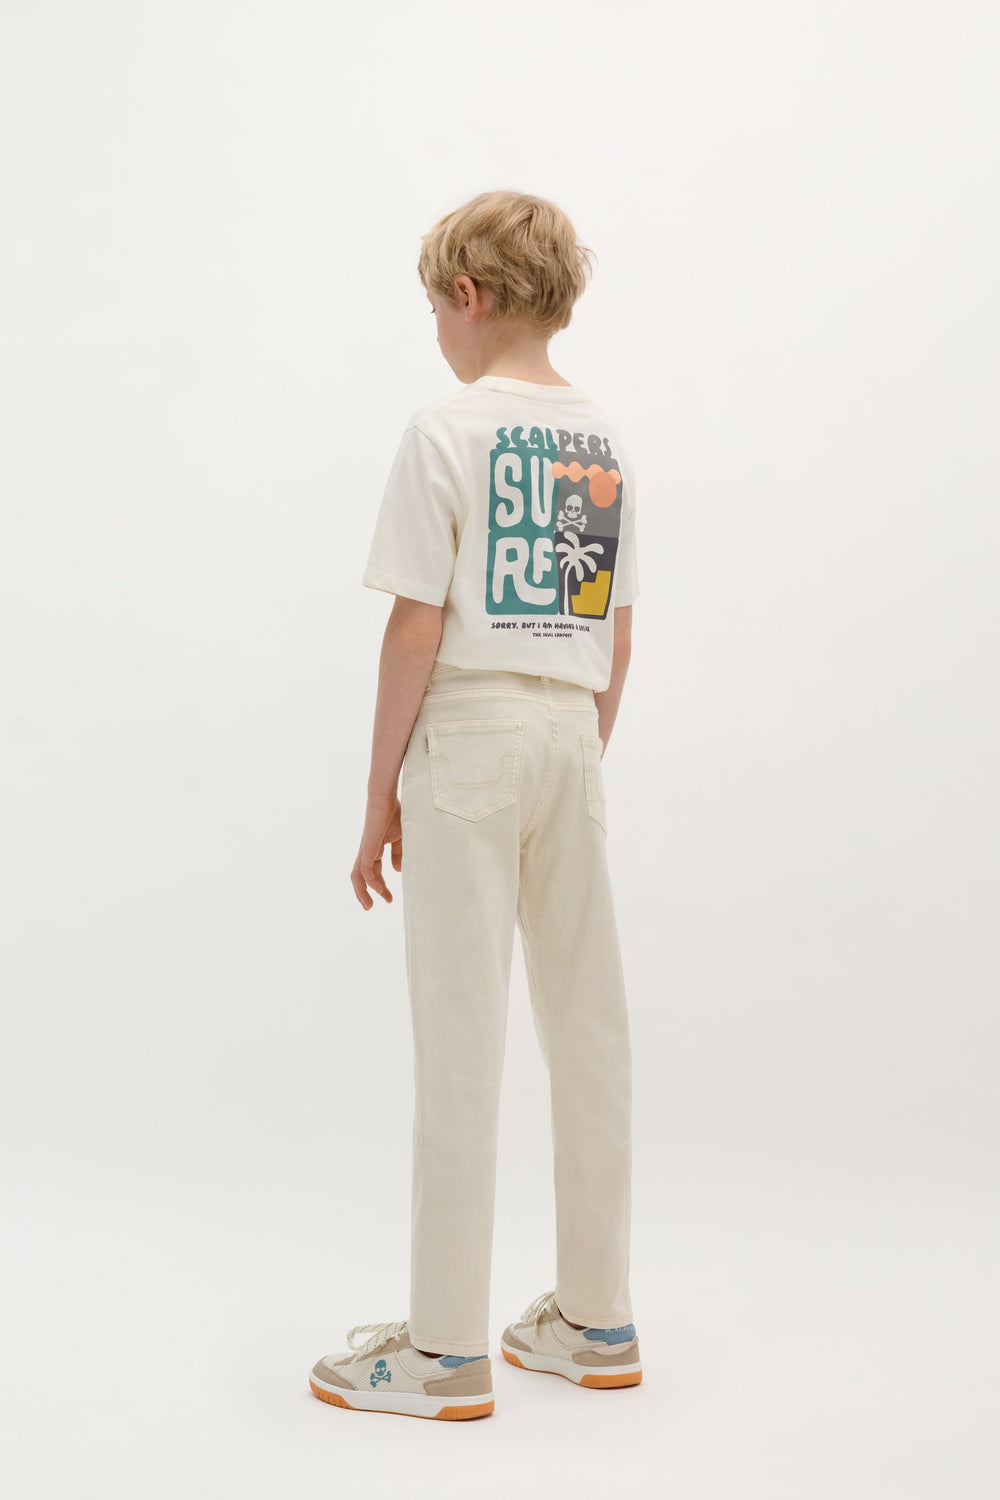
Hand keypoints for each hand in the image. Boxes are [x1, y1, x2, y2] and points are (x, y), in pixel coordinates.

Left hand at [350, 791, 402, 909]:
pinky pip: (365, 870)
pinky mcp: (368, 847)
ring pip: (357, 876)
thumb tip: (397, 870)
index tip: (389, 899)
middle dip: (364, 894)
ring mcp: (365, 850)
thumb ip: (398, 853)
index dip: (380, 887)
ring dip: (361, 892)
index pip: (373, 872)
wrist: (385, 798)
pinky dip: (370, 881)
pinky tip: (379, 889)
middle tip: (371, 907)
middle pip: (359, 878)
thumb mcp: (400, 838)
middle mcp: (367, 852)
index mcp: (374, 850)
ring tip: (369, 906)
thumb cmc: (394, 814)